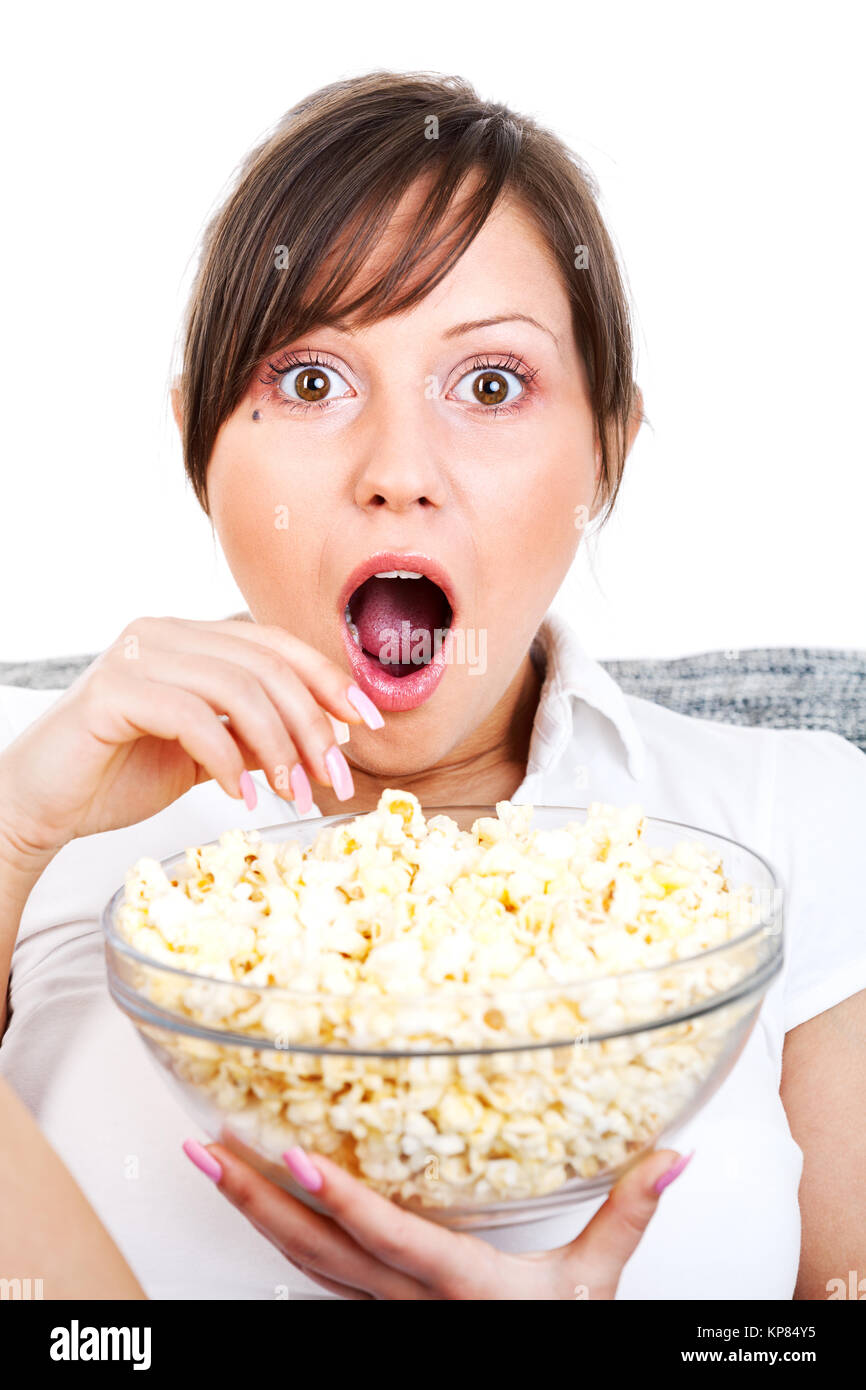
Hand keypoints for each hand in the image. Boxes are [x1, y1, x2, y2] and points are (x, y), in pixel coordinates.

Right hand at [0, 616, 382, 859]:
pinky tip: (239, 798)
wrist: (41, 802)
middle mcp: (165, 632)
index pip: (277, 646)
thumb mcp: (206, 753)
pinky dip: (227, 760)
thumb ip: (255, 735)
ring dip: (277, 747)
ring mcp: (136, 655)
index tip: (368, 724)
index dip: (329, 680)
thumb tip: (331, 737)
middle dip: (312, 726)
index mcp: (190, 637)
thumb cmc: (120, 774)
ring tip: (293, 796)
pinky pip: (192, 716)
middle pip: (266, 666)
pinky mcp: (111, 691)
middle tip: (333, 781)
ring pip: (237, 688)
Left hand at [184, 1139, 693, 1299]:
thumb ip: (628, 1215)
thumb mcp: (596, 1287)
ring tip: (214, 1164)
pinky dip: (286, 1238)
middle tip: (205, 1149)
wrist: (534, 1381)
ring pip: (305, 1263)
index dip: (338, 1199)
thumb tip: (674, 1155)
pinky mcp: (380, 1313)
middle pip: (315, 1252)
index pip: (386, 1238)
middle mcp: (406, 1302)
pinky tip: (265, 1208)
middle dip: (254, 1200)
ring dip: (254, 1215)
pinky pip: (321, 1275)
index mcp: (457, 1286)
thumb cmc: (558, 1344)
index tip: (289, 1158)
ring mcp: (384, 1313)